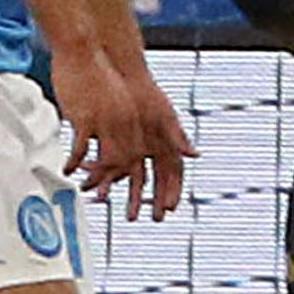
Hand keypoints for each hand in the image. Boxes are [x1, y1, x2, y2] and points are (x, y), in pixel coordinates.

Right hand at [50, 41, 165, 212]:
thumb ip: (125, 120)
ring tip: (85, 186)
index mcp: (135, 117)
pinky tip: (68, 168)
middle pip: (128, 164)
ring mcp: (107, 121)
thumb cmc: (98, 71)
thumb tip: (125, 137)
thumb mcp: (119, 98)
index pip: (141, 155)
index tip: (128, 190)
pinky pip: (82, 150)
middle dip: (116, 183)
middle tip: (103, 195)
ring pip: (106, 162)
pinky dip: (75, 163)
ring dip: (96, 179)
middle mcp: (125, 122)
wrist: (83, 48)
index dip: (135, 174)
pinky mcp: (86, 118)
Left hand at [113, 68, 194, 221]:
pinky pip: (112, 165)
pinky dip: (107, 177)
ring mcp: (133, 145)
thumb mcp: (162, 114)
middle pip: (154, 179)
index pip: (172, 172)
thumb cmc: (144, 93)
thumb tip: (195, 155)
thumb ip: (177, 135)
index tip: (169, 208)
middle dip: (153, 199)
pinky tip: (98, 188)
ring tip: (126, 212)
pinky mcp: (114, 141)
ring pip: (131, 175)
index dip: (172, 191)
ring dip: (128, 194)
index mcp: (165, 141)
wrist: (118, 74)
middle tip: (149, 219)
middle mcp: (150, 146)